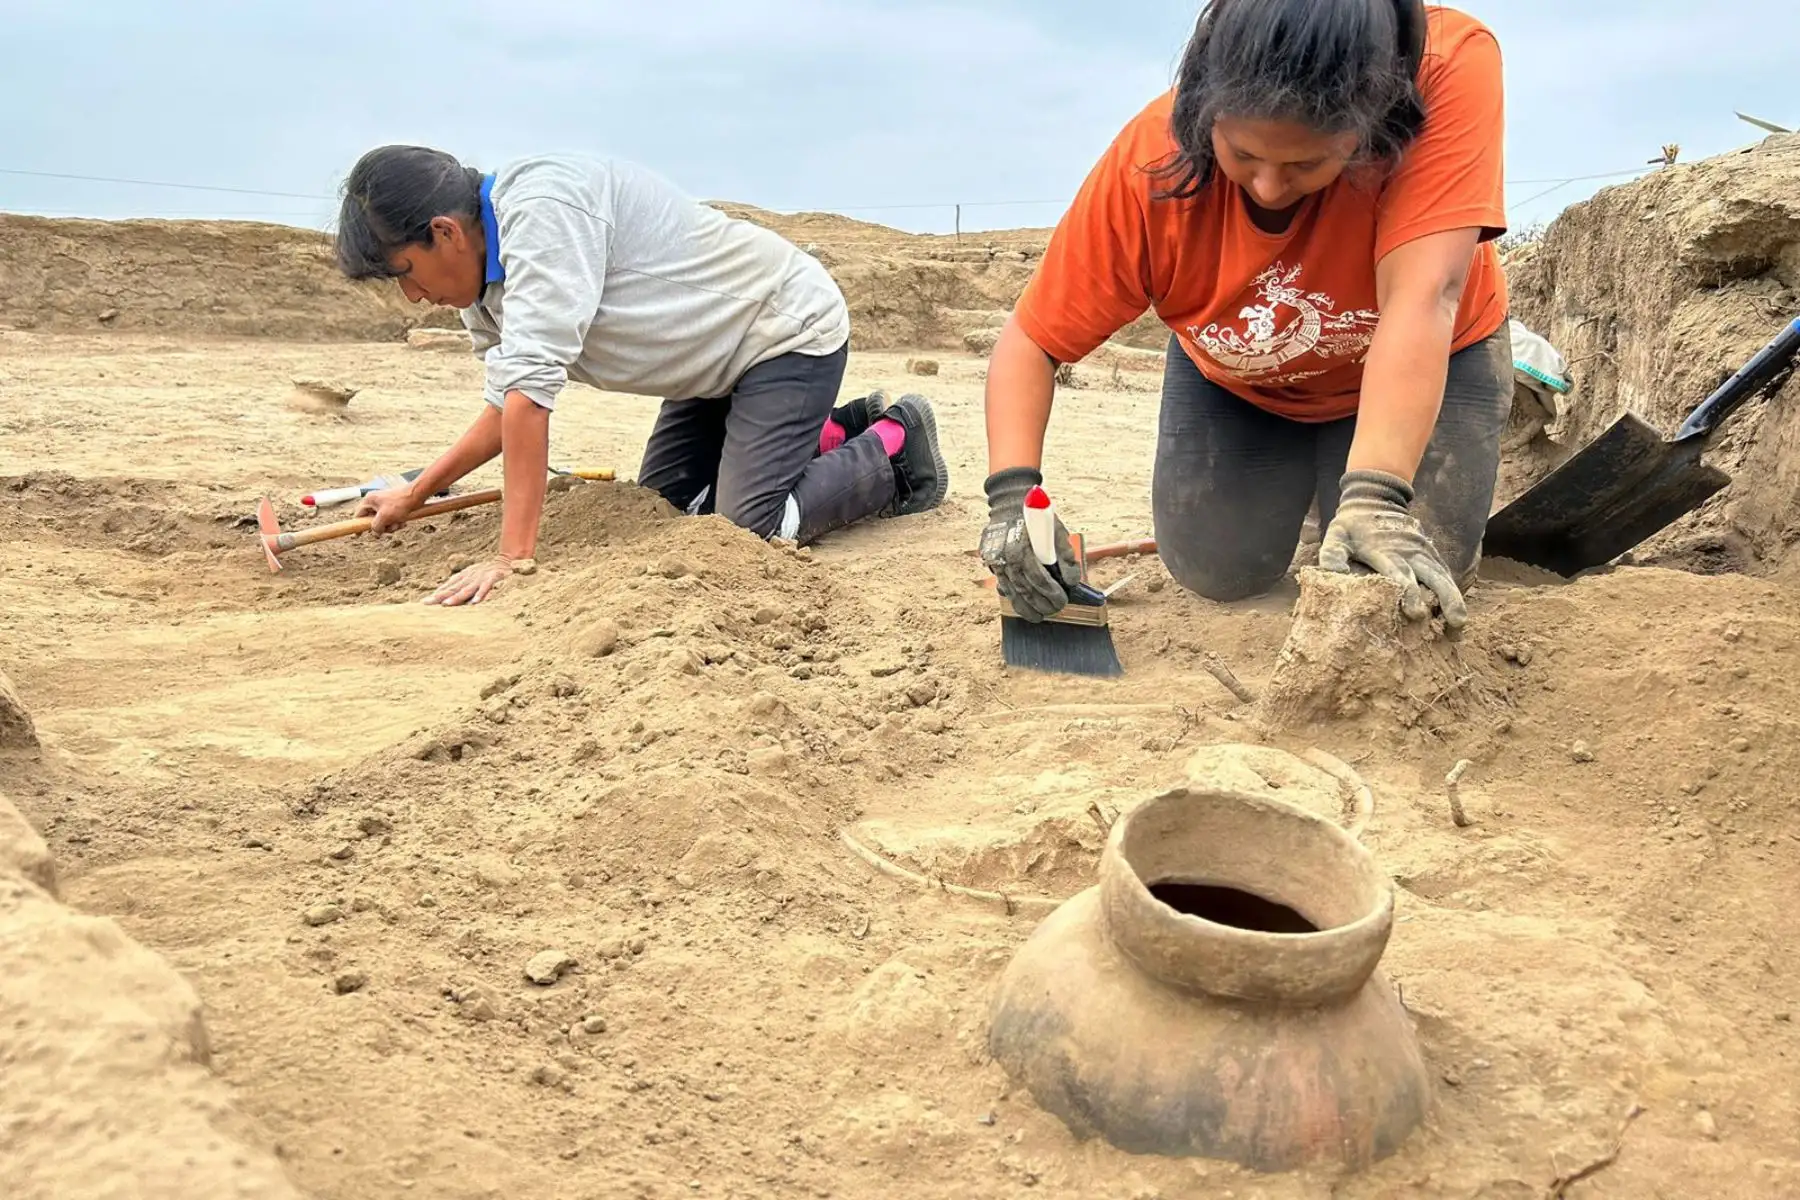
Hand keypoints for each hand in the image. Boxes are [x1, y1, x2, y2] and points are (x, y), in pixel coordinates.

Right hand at [356, 485, 418, 533]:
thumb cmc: (400, 503)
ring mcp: (385, 505)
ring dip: (391, 526)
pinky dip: (397, 522)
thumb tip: (375, 533)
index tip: (358, 535)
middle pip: (373, 521)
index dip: (358, 525)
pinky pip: (392, 519)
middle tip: (390, 526)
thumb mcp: (384, 517)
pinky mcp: (394, 507)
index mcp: (369, 500)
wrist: (417, 495)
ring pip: (384, 522)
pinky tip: (403, 522)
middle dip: (382, 526)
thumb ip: (376, 526)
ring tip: (399, 523)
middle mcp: (375, 502)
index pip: (359, 515)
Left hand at [425, 558, 514, 606]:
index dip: (436, 594)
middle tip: (427, 603)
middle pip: (453, 589)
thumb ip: (459, 583)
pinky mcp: (492, 578)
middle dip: (439, 596)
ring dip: (456, 598)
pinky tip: (474, 603)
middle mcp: (469, 578)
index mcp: (464, 577)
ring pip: (466, 590)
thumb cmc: (486, 571)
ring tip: (446, 605)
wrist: (505, 561)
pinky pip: (486, 587)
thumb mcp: (470, 575)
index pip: (448, 587)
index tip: (424, 602)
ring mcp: (480, 578)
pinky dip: (480, 594)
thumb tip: (442, 593)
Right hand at [979, 467, 1080, 622]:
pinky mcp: (991, 563)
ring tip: (1040, 616)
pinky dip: (1014, 599)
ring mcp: (996, 561)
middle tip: (1055, 610)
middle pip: (1025, 589)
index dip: (1051, 593)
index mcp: (1022, 547)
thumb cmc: (1035, 518)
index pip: (1038, 578)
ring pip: (1012, 592)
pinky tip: (1024, 606)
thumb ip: (1066, 555)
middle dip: (1042, 604)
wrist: (1009, 504)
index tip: (1062, 600)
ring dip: (1027, 608)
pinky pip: (1004, 586)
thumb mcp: (1056, 529)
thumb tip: (1072, 580)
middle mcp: (1006, 557)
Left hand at [1319, 470, 1466, 628]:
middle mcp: (1409, 551)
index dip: (1409, 592)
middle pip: (1433, 576)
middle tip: (1457, 623)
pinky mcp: (1430, 552)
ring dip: (1454, 599)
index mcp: (1385, 550)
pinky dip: (1452, 590)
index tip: (1416, 613)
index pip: (1400, 572)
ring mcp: (1422, 551)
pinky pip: (1444, 572)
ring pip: (1443, 576)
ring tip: (1461, 624)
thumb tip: (1334, 572)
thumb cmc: (1352, 525)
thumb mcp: (1336, 534)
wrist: (1374, 498)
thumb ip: (1332, 553)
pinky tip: (1457, 611)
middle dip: (1446, 599)